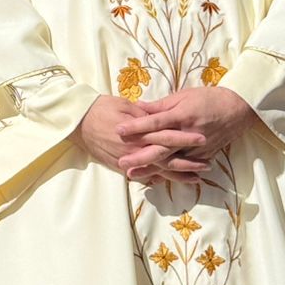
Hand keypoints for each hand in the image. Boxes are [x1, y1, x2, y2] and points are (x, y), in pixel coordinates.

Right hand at [72, 94, 206, 180]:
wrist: (76, 122)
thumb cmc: (100, 108)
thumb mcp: (124, 105)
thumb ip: (145, 114)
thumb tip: (162, 117)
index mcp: (139, 132)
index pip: (168, 137)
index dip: (186, 138)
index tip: (203, 138)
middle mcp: (135, 150)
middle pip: (167, 160)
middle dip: (188, 163)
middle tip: (207, 165)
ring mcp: (128, 161)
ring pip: (157, 172)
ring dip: (177, 175)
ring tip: (196, 177)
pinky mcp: (120, 167)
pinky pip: (143, 176)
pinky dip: (158, 179)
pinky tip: (169, 180)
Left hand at [117, 86, 257, 181]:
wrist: (237, 109)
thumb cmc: (207, 98)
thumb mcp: (183, 96)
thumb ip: (160, 105)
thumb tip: (137, 107)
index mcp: (182, 115)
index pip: (155, 123)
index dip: (136, 127)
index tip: (118, 131)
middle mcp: (188, 134)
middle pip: (161, 148)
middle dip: (140, 156)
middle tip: (121, 162)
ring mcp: (197, 148)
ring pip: (171, 162)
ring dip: (151, 169)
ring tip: (133, 174)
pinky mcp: (204, 156)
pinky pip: (184, 168)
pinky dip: (170, 174)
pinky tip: (155, 179)